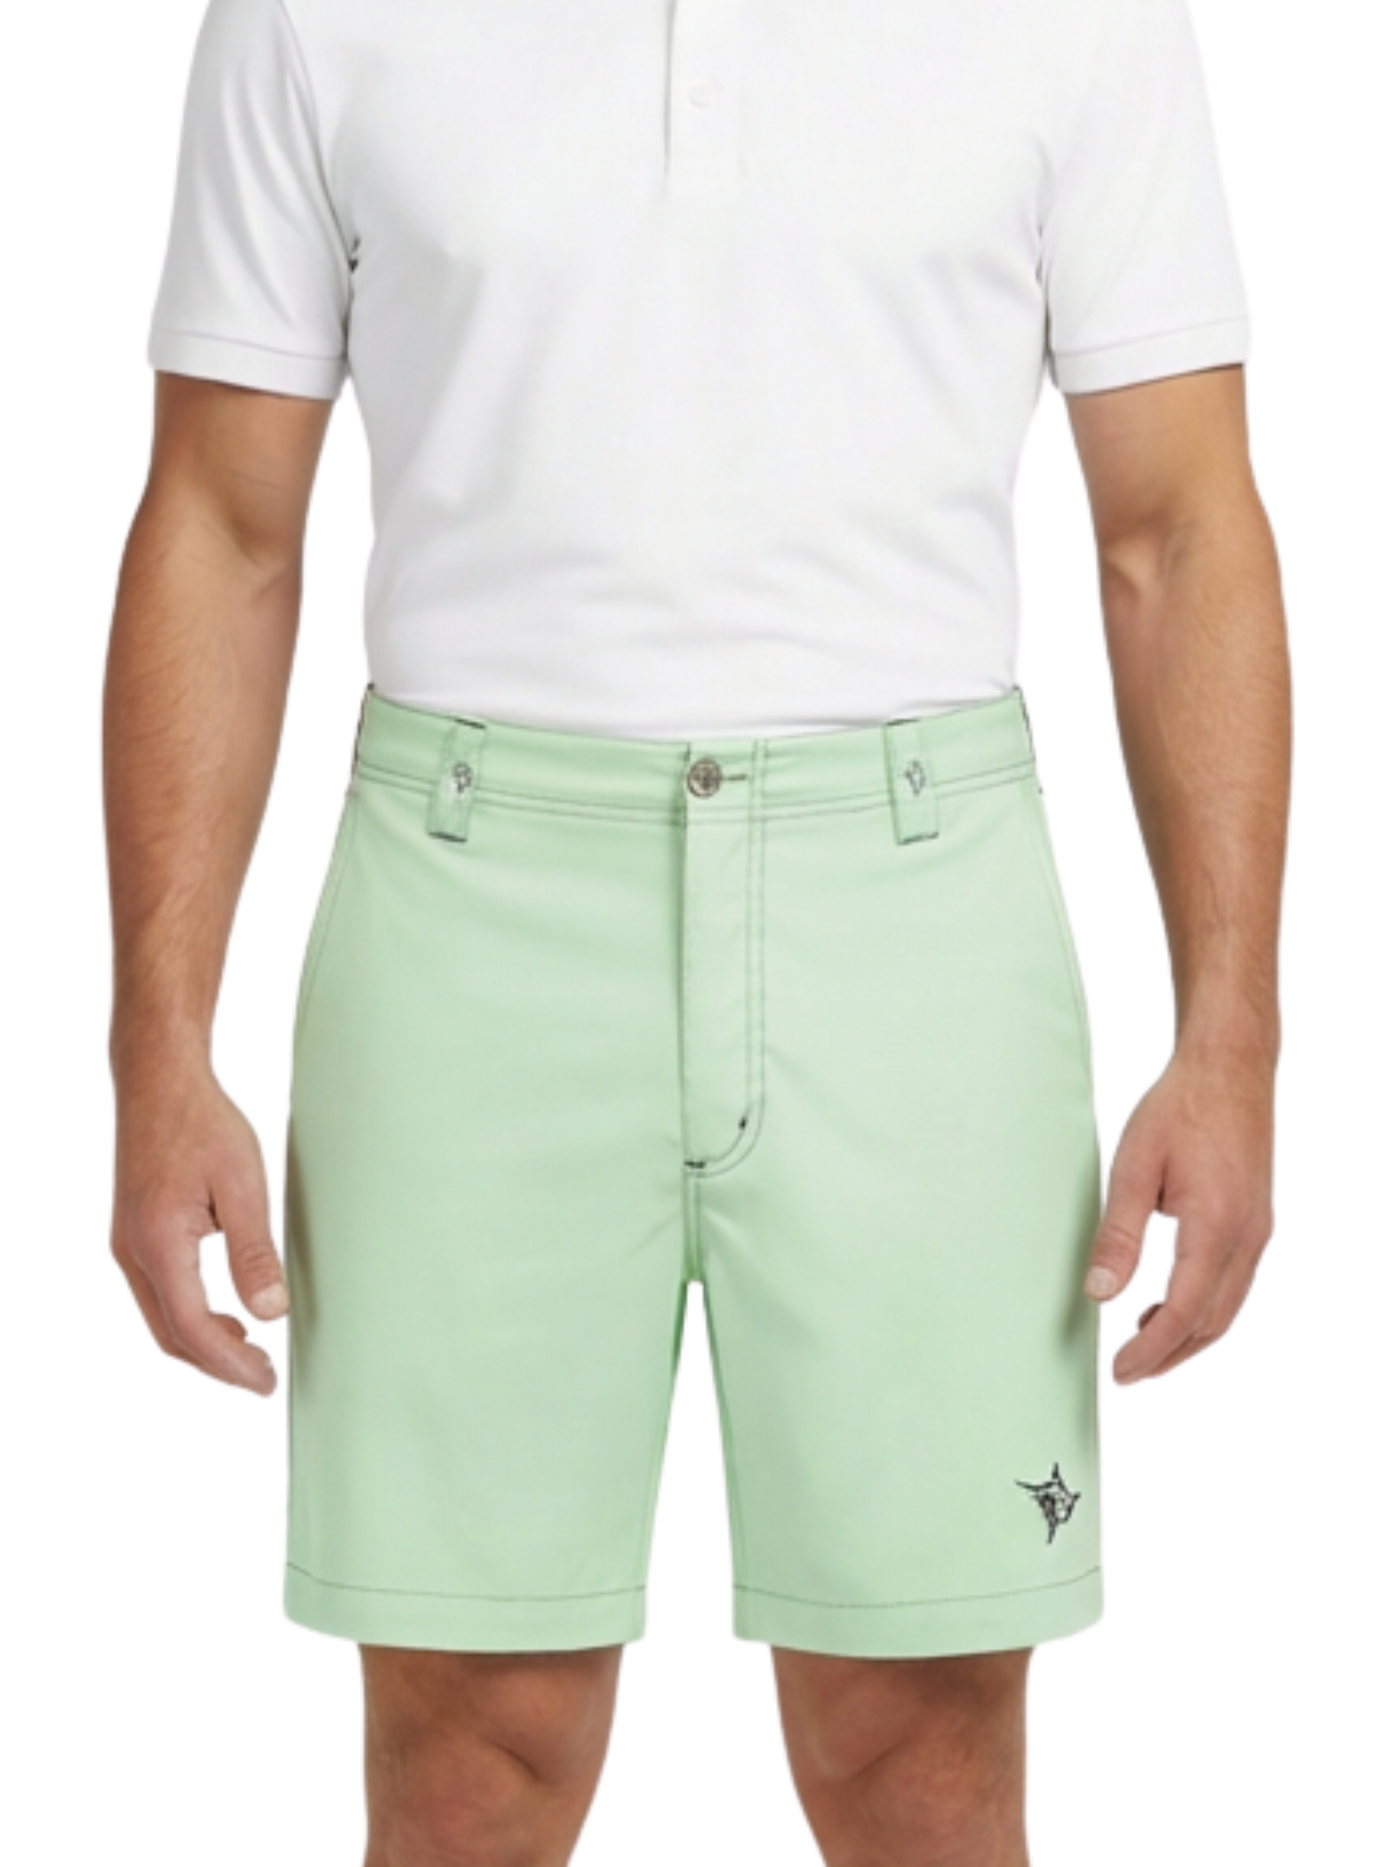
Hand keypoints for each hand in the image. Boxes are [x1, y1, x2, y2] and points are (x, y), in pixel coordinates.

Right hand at [111, 1061, 287, 1394]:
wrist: (158, 1079)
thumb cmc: (201, 1122)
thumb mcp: (242, 1185)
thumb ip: (254, 1252)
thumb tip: (271, 1312)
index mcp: (158, 1245)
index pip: (192, 1330)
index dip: (231, 1365)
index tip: (265, 1381)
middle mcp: (132, 1251)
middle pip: (170, 1334)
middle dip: (216, 1365)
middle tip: (262, 1377)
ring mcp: (128, 1243)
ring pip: (161, 1316)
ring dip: (202, 1342)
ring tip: (249, 1351)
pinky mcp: (134, 1232)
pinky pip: (158, 1291)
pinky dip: (189, 1314)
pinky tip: (224, 1313)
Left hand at [1082, 1047, 1275, 1382]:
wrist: (1230, 1068)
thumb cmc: (1179, 1108)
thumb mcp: (1134, 1166)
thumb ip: (1119, 1233)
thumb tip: (1099, 1291)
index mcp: (1216, 1226)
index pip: (1186, 1312)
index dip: (1153, 1349)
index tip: (1121, 1371)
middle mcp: (1246, 1236)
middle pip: (1213, 1321)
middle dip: (1171, 1354)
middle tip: (1129, 1371)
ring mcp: (1257, 1230)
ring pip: (1228, 1306)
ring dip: (1189, 1334)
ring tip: (1144, 1345)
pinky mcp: (1255, 1220)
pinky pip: (1234, 1282)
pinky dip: (1204, 1307)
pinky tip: (1169, 1303)